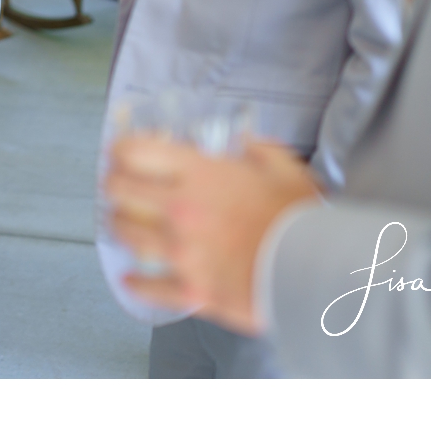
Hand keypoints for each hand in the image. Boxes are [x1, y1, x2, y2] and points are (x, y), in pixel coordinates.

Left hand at [102, 136, 318, 335]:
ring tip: (120, 224)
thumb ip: (262, 151)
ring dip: (119, 227)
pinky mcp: (191, 290)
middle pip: (119, 191)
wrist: (318, 275)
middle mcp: (181, 210)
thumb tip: (247, 141)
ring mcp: (182, 252)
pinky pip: (150, 287)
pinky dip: (135, 283)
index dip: (122, 149)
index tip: (122, 153)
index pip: (136, 151)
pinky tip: (128, 279)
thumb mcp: (287, 171)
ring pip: (126, 236)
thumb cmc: (303, 220)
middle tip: (115, 186)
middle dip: (112, 185)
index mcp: (201, 175)